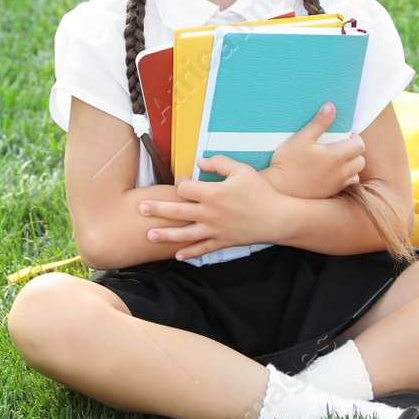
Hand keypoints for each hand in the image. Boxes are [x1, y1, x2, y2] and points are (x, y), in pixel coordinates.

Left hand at [139, 154, 285, 261]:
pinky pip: (202, 249)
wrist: (277, 217)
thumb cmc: (260, 192)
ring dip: (166, 235)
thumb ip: (219, 163)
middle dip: (158, 209)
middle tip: (141, 208)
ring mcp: (215, 230)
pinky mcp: (222, 241)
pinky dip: (190, 253)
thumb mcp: (241, 170)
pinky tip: (178, 256)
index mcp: (213, 194)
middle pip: (178, 212)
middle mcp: (210, 213)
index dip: (181, 183)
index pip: (186, 189)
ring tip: (150, 235)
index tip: (182, 180)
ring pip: (185, 234)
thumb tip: (199, 162)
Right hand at [259, 102, 365, 200]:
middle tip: (340, 147)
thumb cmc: (288, 162)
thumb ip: (319, 123)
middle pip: (360, 161)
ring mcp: (336, 185)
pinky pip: (346, 186)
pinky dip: (344, 179)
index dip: (354, 138)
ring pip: (356, 175)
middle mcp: (340, 172)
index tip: (343, 136)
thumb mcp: (301, 138)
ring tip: (337, 161)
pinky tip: (331, 174)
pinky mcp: (330, 194)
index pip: (359, 146)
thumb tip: (331, 107)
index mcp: (336, 156)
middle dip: (354, 152)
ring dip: (351, 167)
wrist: (278, 188)